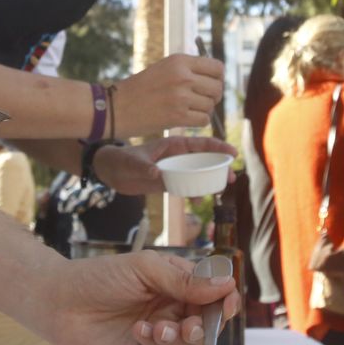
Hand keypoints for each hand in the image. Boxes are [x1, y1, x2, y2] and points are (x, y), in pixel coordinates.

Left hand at [38, 250, 239, 344]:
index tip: (228, 304)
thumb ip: (184, 280)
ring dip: (183, 335)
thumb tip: (226, 284)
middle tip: (193, 324)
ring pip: (192, 338)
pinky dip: (159, 342)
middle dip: (206, 323)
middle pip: (207, 317)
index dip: (224, 298)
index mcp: (175, 278)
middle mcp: (172, 303)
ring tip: (161, 329)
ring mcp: (161, 327)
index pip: (212, 289)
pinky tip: (139, 330)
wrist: (60, 302)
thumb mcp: (145, 269)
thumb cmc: (100, 276)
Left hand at [92, 136, 235, 195]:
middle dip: (220, 167)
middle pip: (205, 159)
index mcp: (173, 145)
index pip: (201, 143)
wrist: (110, 171)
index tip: (232, 153)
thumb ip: (143, 167)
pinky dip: (195, 193)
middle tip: (231, 178)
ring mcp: (174, 169)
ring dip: (210, 181)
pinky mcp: (169, 182)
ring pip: (198, 174)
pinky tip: (198, 201)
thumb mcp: (132, 162)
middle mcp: (177, 156)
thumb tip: (156, 173)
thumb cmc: (121, 160)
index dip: (218, 147)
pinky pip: (187, 186)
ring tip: (220, 190)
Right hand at [115, 54, 224, 136]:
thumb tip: (216, 78)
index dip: (218, 78)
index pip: (217, 67)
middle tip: (200, 101)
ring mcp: (181, 97)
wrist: (117, 107)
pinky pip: (203, 120)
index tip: (210, 85)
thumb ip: (187, 70)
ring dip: (203, 110)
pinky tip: (186, 119)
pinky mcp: (178, 116)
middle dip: (213, 97)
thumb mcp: (163, 68)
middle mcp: (183, 76)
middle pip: (217, 88)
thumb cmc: (139, 89)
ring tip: (189, 110)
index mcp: (179, 61)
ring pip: (211, 106)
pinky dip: (198, 122)